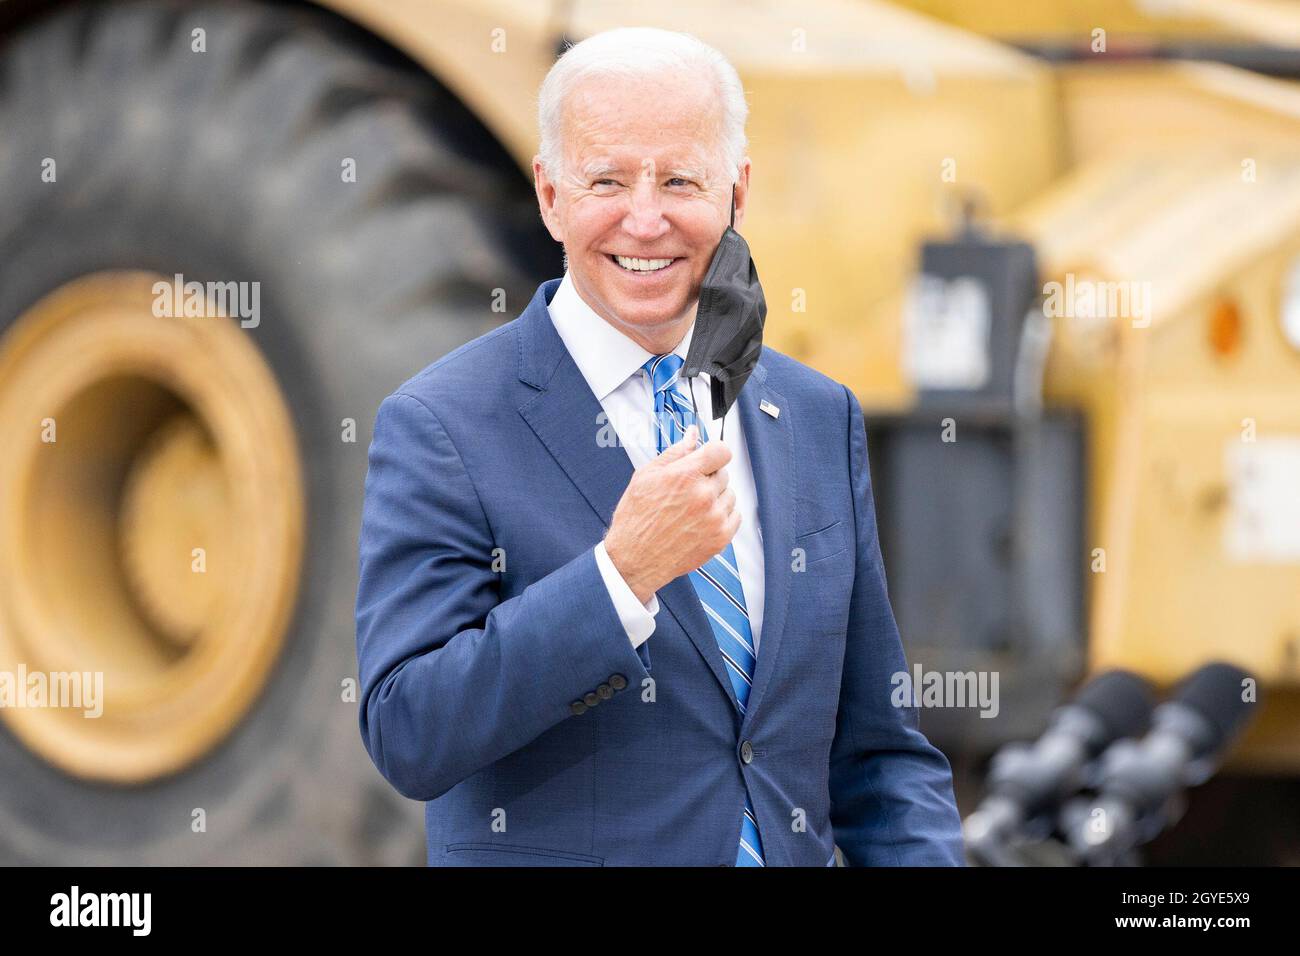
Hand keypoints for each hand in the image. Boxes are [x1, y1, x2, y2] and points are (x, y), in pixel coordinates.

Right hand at [604, 425, 738, 603]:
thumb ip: (675, 453)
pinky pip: (735, 516)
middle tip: (688, 490)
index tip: (709, 459)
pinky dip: (723, 516)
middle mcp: (703, 495)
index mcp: (685, 476)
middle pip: (724, 473)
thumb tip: (692, 434)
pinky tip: (702, 521)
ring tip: (692, 509)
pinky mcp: (720, 538)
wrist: (635, 559)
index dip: (714, 453)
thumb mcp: (647, 476)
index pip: (721, 451)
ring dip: (716, 497)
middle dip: (709, 477)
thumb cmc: (637, 518)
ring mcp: (714, 518)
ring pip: (730, 494)